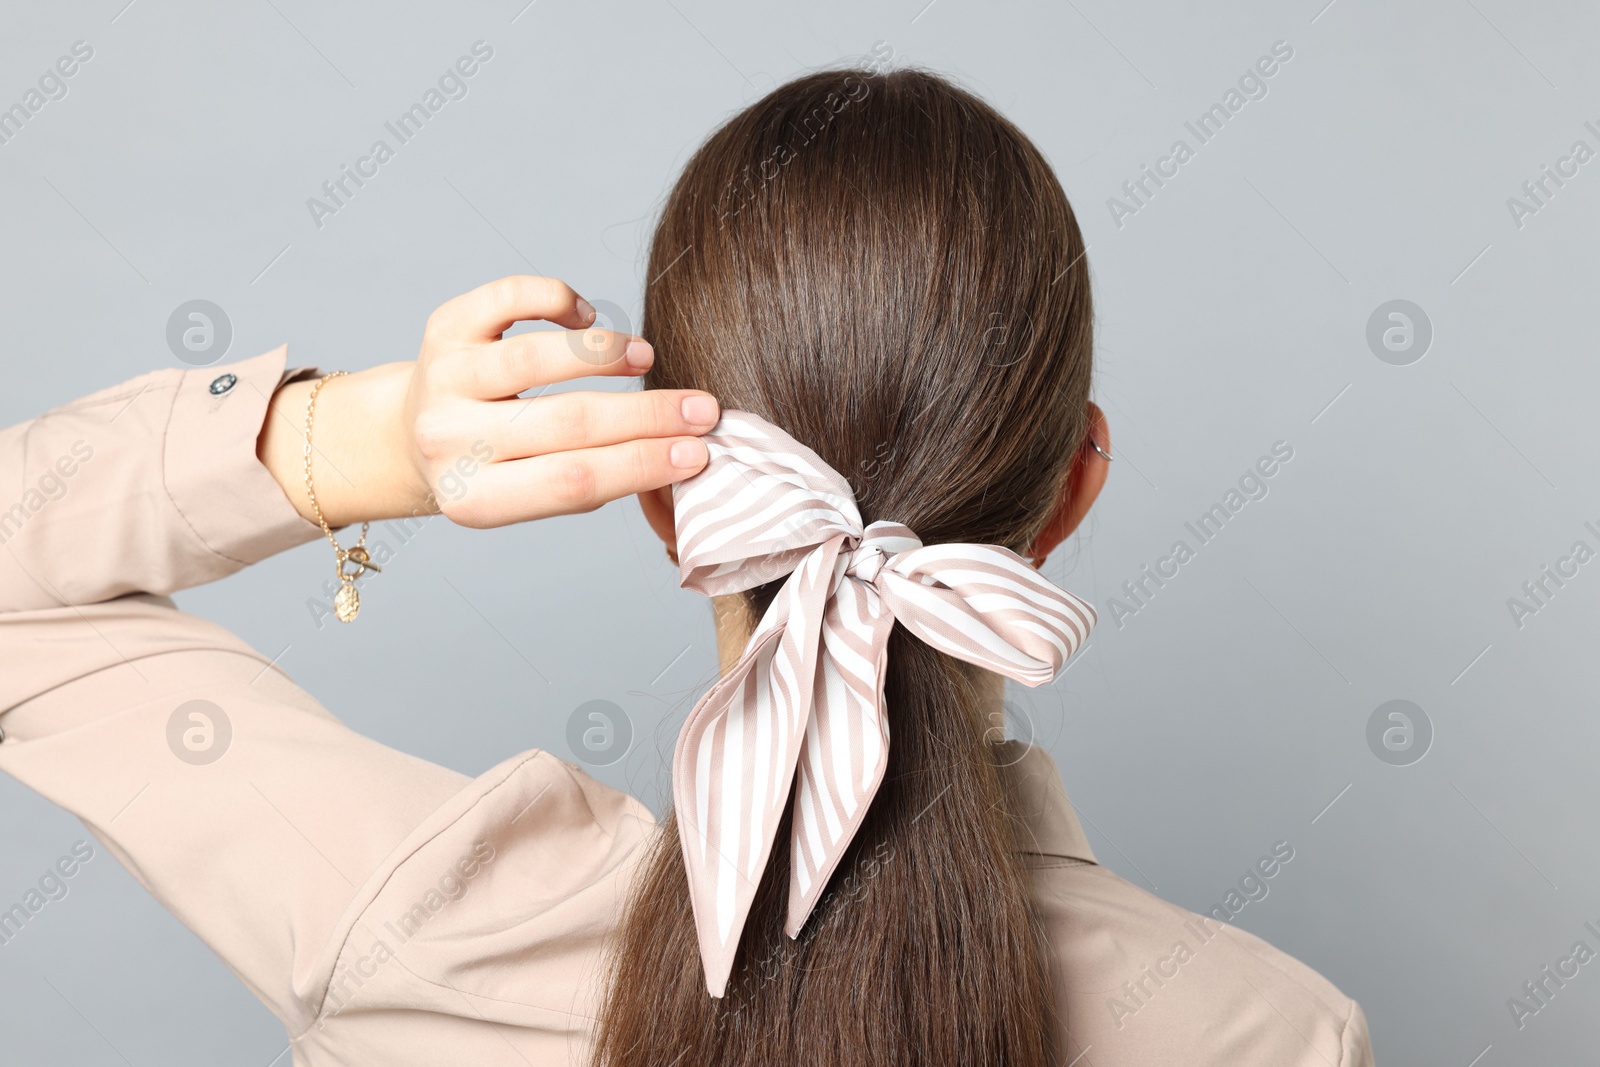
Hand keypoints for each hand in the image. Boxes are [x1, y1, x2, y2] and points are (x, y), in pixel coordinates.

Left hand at [401, 275, 718, 527]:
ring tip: (646, 358)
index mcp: (476, 499)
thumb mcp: (530, 496)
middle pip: (567, 423)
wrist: (407, 437)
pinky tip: (585, 316)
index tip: (698, 452)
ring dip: (605, 354)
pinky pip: (505, 298)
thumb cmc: (495, 469)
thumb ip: (593, 482)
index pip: (575, 481)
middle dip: (648, 414)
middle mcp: (451, 441)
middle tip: (702, 408)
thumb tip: (678, 452)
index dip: (643, 464)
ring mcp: (442, 381)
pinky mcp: (442, 331)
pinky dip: (556, 299)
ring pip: (536, 359)